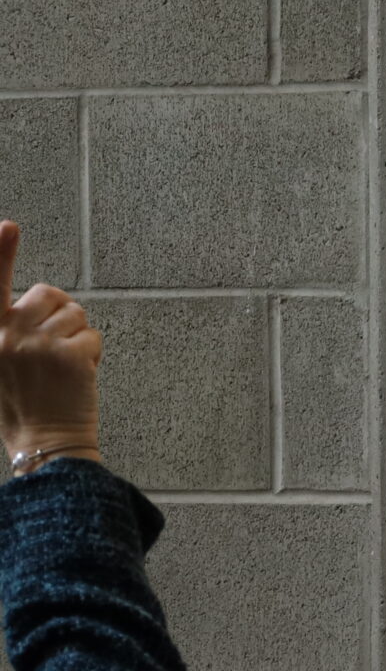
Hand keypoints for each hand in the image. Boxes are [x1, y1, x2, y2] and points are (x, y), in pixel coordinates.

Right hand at [0, 221, 102, 468]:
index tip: (9, 226)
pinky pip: (92, 335)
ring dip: (77, 335)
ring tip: (63, 366)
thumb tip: (38, 301)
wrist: (44, 444)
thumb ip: (8, 328)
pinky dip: (92, 353)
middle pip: (48, 294)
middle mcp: (8, 332)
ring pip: (75, 314)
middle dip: (59, 313)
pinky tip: (78, 375)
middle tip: (54, 348)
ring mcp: (39, 342)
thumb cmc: (22, 406)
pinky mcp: (69, 354)